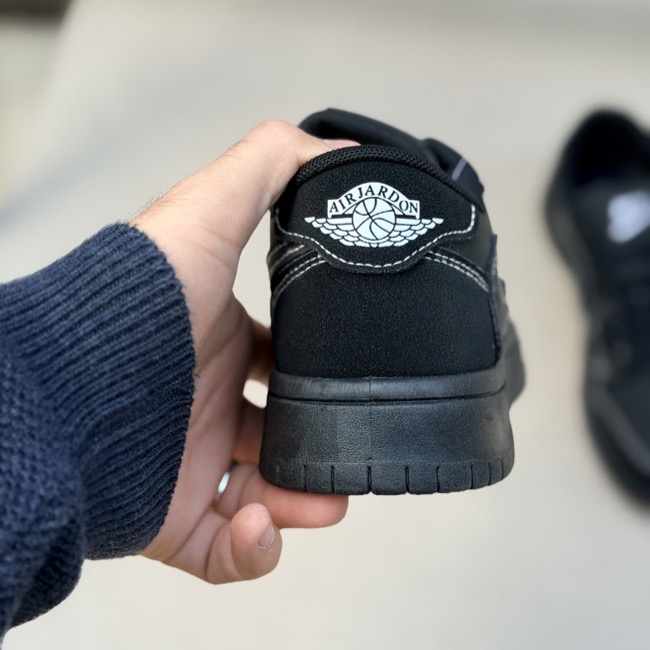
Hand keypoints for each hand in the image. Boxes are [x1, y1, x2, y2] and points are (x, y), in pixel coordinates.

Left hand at [131, 121, 351, 582]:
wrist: (71, 386)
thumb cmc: (139, 302)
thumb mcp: (207, 213)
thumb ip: (268, 168)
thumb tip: (335, 146)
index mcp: (220, 346)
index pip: (279, 364)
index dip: (319, 376)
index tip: (352, 385)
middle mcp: (204, 406)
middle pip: (278, 436)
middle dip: (321, 447)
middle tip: (354, 456)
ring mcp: (187, 465)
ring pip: (262, 499)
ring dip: (302, 505)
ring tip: (328, 501)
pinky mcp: (169, 521)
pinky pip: (223, 551)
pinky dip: (254, 553)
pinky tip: (267, 526)